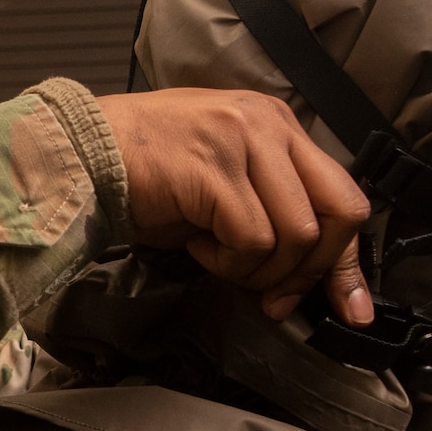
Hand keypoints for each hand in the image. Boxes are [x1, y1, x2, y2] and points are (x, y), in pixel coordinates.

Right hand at [96, 88, 372, 323]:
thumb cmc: (146, 174)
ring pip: (295, 234)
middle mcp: (269, 124)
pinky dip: (227, 261)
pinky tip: (197, 245)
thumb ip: (271, 209)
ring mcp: (244, 141)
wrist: (81, 155)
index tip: (350, 306)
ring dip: (257, 268)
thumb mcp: (224, 183)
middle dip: (311, 271)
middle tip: (274, 299)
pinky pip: (252, 240)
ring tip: (216, 256)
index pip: (342, 194)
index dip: (348, 260)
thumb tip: (306, 274)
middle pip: (338, 213)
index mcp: (277, 124)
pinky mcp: (216, 169)